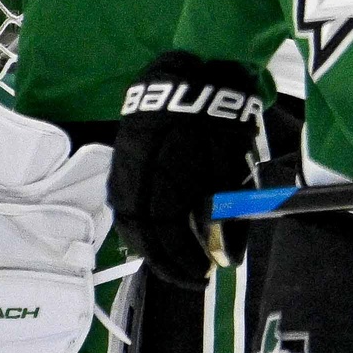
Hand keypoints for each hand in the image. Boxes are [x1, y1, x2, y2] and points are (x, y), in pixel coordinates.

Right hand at [108, 53, 265, 288]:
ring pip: (126, 219)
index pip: (163, 236)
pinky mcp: (123, 158)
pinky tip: (155, 232)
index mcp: (161, 182)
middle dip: (164, 261)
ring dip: (148, 245)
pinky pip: (123, 200)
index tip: (203, 276)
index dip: (181, 261)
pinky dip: (138, 223)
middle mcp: (134, 179)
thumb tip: (227, 252)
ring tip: (174, 260)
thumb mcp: (230, 170)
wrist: (193, 75)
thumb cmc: (218, 122)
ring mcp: (124, 167)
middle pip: (140, 234)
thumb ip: (225, 212)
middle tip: (190, 275)